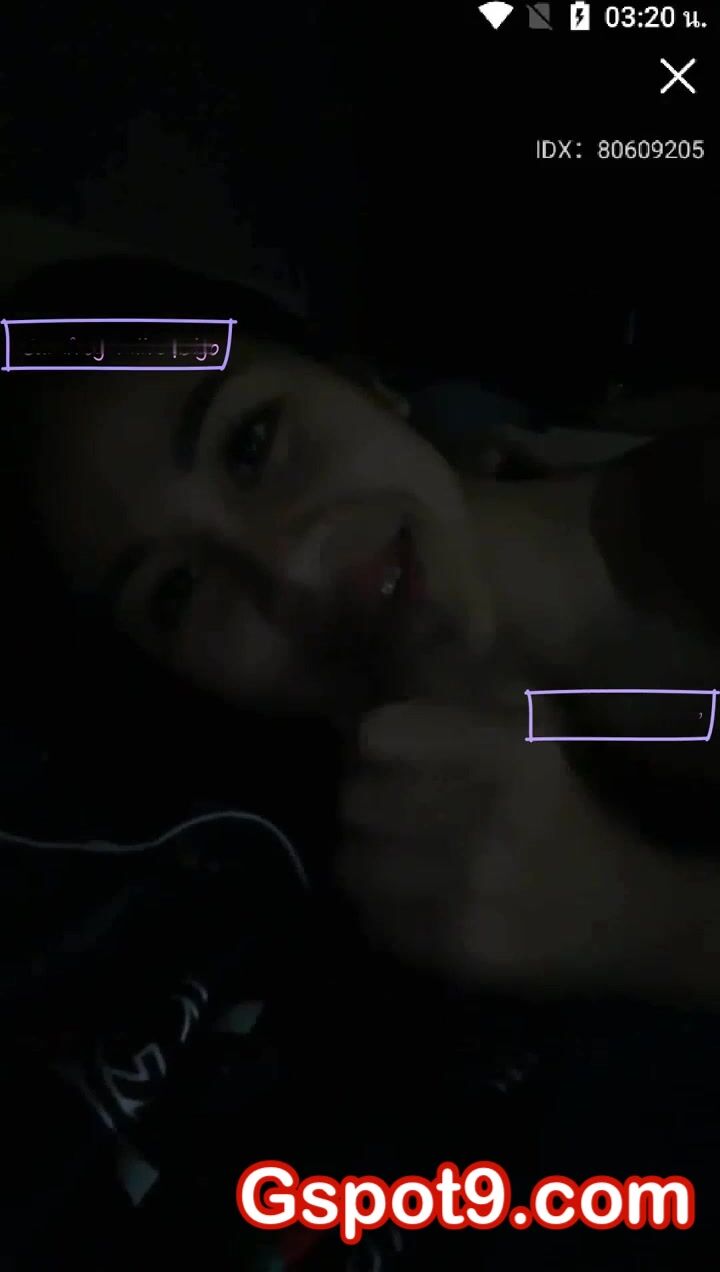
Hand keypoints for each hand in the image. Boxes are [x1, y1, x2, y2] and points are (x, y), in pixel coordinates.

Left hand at [335, 627, 676, 998]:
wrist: (622, 913)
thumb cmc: (562, 807)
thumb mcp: (532, 729)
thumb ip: (465, 684)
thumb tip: (396, 651)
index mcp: (510, 753)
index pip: (380, 733)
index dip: (374, 743)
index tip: (386, 754)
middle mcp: (488, 819)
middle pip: (357, 800)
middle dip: (366, 802)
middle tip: (387, 808)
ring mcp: (472, 890)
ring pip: (353, 863)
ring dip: (365, 857)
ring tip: (396, 856)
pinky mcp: (461, 948)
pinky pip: (374, 918)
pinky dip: (382, 908)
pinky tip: (414, 898)